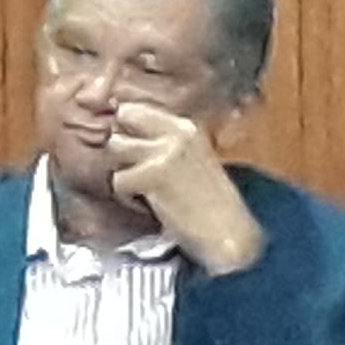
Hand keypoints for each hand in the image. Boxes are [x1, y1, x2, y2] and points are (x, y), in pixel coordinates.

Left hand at [106, 102, 263, 273]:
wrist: (230, 236)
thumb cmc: (208, 204)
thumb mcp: (190, 159)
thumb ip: (162, 142)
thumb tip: (120, 126)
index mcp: (185, 127)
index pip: (134, 108)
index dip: (126, 128)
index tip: (132, 150)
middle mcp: (176, 132)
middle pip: (122, 118)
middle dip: (122, 143)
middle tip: (137, 169)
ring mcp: (165, 151)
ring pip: (115, 148)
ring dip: (124, 171)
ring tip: (146, 190)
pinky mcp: (154, 174)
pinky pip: (118, 180)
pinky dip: (127, 197)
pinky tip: (151, 206)